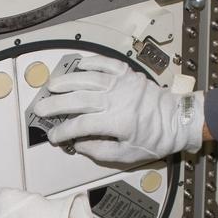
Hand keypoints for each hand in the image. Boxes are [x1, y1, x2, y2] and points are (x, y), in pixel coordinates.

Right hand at [33, 56, 204, 163]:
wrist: (177, 120)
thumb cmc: (155, 139)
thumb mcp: (127, 155)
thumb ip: (99, 150)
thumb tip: (78, 143)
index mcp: (118, 122)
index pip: (81, 126)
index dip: (64, 131)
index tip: (54, 136)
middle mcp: (118, 100)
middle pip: (79, 100)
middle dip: (56, 104)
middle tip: (40, 108)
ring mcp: (123, 84)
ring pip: (88, 79)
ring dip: (67, 81)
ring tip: (51, 86)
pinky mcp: (129, 74)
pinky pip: (107, 64)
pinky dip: (91, 63)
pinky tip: (78, 65)